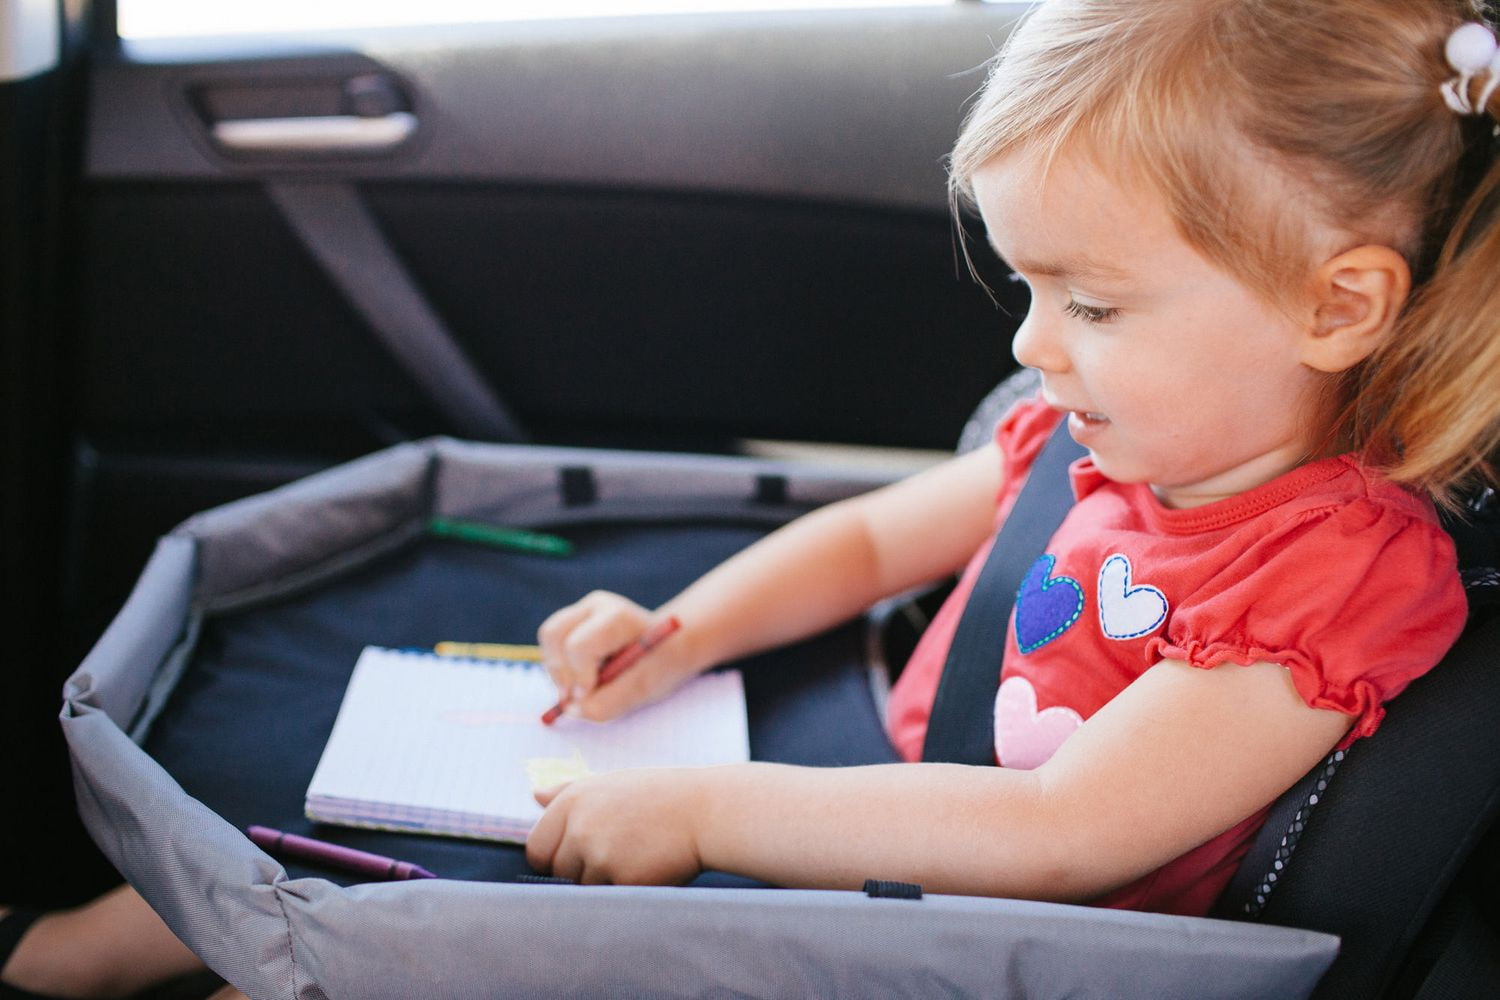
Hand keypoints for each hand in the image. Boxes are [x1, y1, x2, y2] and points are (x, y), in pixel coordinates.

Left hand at [525, 769, 706, 884]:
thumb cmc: (660, 796)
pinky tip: (648, 867)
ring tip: (636, 856)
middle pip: (558, 872)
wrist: (707, 811)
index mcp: (573, 800)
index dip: (553, 858)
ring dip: (604, 882)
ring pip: (583, 888)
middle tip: (615, 855)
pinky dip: (625, 890)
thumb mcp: (611, 783)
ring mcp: (599, 854)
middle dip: (579, 871)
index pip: (537, 848)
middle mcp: (580, 826)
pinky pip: (609, 898)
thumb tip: (535, 794)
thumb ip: (569, 791)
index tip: (576, 856)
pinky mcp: (621, 879)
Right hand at [537, 591, 693, 720]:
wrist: (669, 647)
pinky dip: (558, 667)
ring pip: (548, 638)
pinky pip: (550, 645)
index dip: (580, 677)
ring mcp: (582, 610)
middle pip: (554, 635)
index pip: (580, 646)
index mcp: (619, 617)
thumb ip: (608, 702)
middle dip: (562, 673)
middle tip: (579, 696)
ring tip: (582, 686)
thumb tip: (570, 708)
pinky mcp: (573, 621)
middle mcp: (596, 606)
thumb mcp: (643, 688)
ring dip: (557, 671)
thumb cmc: (659, 666)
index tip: (590, 694)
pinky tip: (581, 677)